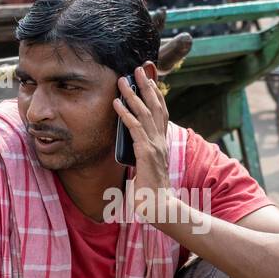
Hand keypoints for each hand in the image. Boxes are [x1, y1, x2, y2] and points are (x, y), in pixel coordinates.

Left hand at [113, 63, 171, 221]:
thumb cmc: (152, 192)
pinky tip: (117, 103)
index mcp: (162, 143)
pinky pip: (134, 128)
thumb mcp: (146, 169)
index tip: (148, 80)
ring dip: (133, 94)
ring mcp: (155, 146)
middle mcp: (161, 141)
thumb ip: (141, 156)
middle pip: (156, 106)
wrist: (160, 208)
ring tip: (123, 80)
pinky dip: (125, 114)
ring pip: (145, 113)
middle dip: (146, 86)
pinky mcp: (146, 153)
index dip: (155, 95)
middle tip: (138, 69)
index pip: (161, 113)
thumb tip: (129, 150)